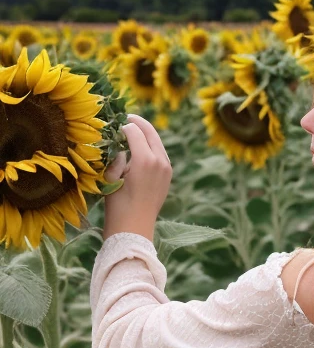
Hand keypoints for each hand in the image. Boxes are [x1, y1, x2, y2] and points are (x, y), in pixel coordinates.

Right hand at [103, 113, 172, 241]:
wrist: (134, 228)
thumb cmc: (118, 204)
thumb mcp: (111, 175)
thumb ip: (116, 154)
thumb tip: (118, 142)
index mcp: (145, 159)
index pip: (134, 130)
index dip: (122, 125)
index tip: (113, 124)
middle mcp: (160, 161)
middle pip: (150, 131)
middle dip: (137, 123)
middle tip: (125, 118)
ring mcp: (167, 168)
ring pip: (157, 141)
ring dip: (145, 134)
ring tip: (132, 131)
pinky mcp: (168, 175)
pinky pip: (160, 153)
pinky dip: (151, 146)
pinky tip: (139, 148)